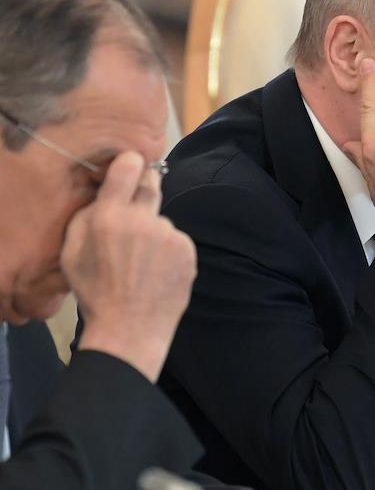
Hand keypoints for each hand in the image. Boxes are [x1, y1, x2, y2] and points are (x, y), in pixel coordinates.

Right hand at [62, 152, 195, 381]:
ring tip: (142, 262)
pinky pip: (176, 240)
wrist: (130, 327)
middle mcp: (142, 220)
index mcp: (108, 217)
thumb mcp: (71, 252)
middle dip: (146, 185)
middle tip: (138, 204)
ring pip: (161, 221)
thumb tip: (103, 193)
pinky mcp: (187, 250)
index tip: (132, 162)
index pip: (127, 168)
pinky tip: (157, 271)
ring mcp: (168, 235)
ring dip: (154, 232)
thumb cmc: (95, 291)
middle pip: (151, 185)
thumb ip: (85, 216)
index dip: (130, 162)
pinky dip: (168, 250)